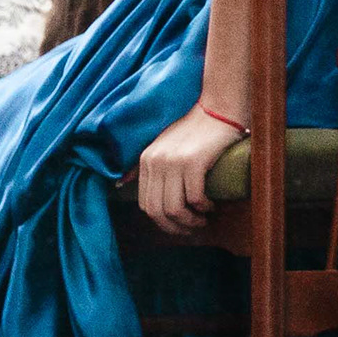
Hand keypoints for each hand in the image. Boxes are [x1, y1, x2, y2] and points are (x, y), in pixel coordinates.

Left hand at [134, 104, 246, 238]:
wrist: (217, 109)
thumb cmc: (194, 130)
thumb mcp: (162, 146)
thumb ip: (143, 165)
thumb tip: (120, 183)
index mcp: (146, 160)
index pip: (146, 204)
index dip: (162, 222)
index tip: (178, 225)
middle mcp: (156, 162)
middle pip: (158, 211)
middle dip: (176, 227)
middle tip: (193, 228)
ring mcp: (173, 162)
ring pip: (175, 209)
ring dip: (190, 221)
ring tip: (203, 219)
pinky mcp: (193, 162)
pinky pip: (194, 198)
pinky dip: (203, 207)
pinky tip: (210, 206)